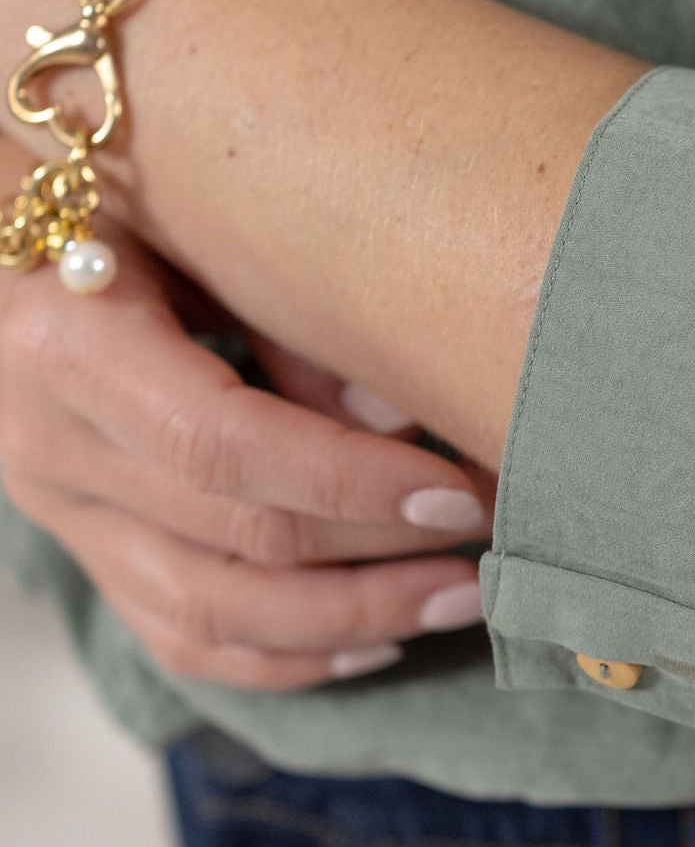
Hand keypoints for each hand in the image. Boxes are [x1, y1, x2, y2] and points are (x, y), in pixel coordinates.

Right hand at [0, 223, 498, 690]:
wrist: (7, 234)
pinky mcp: (82, 544)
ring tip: (459, 600)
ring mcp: (60, 508)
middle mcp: (47, 442)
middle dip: (378, 553)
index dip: (347, 482)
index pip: (220, 444)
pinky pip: (177, 636)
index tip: (458, 492)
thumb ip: (286, 315)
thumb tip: (401, 420)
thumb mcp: (192, 217)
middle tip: (495, 539)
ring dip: (348, 621)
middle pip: (231, 538)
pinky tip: (376, 642)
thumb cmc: (115, 189)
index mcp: (66, 341)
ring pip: (207, 614)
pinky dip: (282, 657)